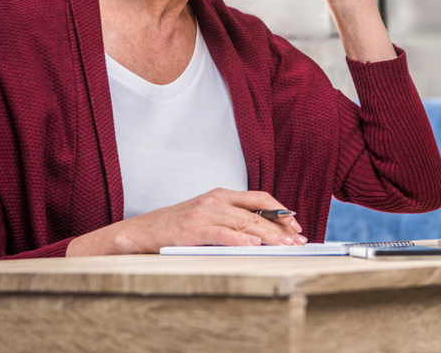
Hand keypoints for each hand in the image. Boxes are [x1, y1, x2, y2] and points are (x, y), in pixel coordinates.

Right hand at [66, 189, 305, 255]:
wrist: (143, 231)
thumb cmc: (179, 227)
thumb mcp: (209, 216)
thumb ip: (233, 219)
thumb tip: (265, 233)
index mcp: (222, 194)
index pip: (259, 198)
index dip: (281, 211)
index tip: (297, 225)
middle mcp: (215, 199)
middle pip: (256, 212)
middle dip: (281, 227)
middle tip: (298, 240)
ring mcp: (204, 213)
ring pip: (244, 223)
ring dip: (268, 236)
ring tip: (284, 246)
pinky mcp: (194, 229)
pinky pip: (222, 234)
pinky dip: (241, 240)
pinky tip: (255, 246)